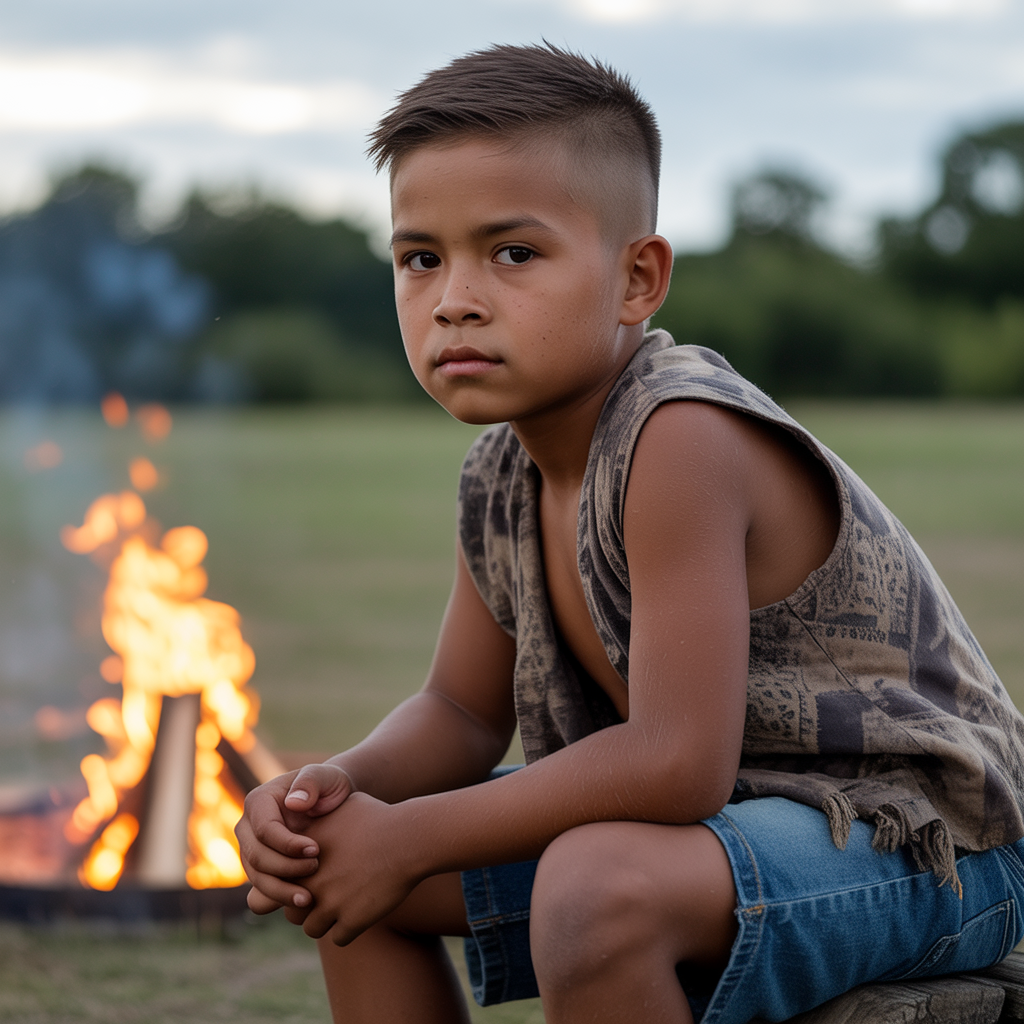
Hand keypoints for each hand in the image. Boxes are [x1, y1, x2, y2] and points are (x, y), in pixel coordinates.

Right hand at [235, 763, 355, 912]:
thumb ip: (311, 781)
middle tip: (315, 870)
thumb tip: (292, 803)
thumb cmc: (329, 786)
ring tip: (308, 899)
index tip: (315, 850)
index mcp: (259, 801)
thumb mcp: (327, 776)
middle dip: (285, 869)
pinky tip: (302, 901)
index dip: (287, 844)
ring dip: (280, 891)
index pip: (265, 830)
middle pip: (256, 857)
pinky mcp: (259, 867)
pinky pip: (262, 887)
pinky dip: (280, 896)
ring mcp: (251, 849)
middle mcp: (247, 827)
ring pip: (256, 877)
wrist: (331, 803)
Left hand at [291, 791, 420, 945]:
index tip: (314, 879)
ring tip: (343, 907)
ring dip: (326, 921)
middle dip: (307, 907)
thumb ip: (319, 814)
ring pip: (312, 928)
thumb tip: (307, 806)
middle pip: (292, 911)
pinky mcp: (352, 921)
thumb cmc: (379, 818)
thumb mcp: (343, 806)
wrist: (407, 838)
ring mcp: (330, 903)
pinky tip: (361, 912)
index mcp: (302, 856)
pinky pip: (338, 939)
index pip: (281, 882)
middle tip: (327, 898)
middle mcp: (311, 881)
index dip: (296, 883)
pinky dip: (348, 929)